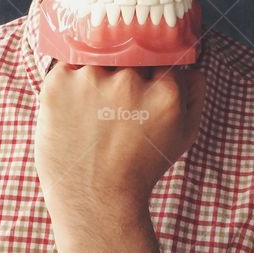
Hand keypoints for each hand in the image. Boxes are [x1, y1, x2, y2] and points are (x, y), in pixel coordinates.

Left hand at [34, 63, 205, 219]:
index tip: (141, 79)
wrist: (95, 200)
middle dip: (124, 69)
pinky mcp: (58, 83)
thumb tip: (191, 61)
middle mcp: (128, 81)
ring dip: (96, 72)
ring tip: (93, 105)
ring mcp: (90, 79)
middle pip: (128, 52)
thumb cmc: (141, 168)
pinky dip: (70, 79)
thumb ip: (195, 92)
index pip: (160, 53)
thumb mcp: (184, 134)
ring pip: (97, 55)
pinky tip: (73, 105)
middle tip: (116, 98)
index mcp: (165, 91)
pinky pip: (66, 64)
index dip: (150, 66)